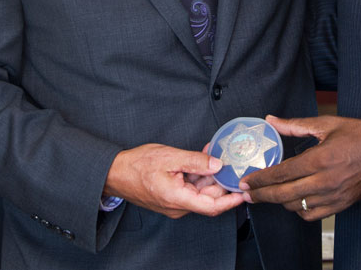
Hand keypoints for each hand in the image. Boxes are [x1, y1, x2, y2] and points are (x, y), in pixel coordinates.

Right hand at [103, 143, 243, 217]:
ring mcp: (175, 202)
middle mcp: (178, 205)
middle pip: (209, 196)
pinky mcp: (172, 196)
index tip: (245, 193)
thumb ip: (196, 161)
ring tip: (217, 155)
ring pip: (201, 190)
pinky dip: (199, 174)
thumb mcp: (170, 157)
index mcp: (178, 199)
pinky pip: (191, 187)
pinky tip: (204, 158)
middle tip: (233, 162)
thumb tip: (217, 164)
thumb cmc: (138, 165)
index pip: (212, 206)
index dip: (231, 201)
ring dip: (210, 174)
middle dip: (222, 180)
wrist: (116, 173)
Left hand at [240, 115, 360, 219]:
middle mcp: (323, 181)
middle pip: (282, 194)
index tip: (246, 180)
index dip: (260, 179)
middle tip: (246, 193)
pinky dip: (299, 209)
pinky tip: (294, 200)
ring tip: (269, 194)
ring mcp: (331, 196)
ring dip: (279, 201)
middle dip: (261, 195)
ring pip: (295, 206)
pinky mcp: (339, 205)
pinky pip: (311, 215)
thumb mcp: (327, 124)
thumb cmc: (359, 135)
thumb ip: (296, 125)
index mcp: (318, 159)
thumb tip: (272, 120)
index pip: (281, 173)